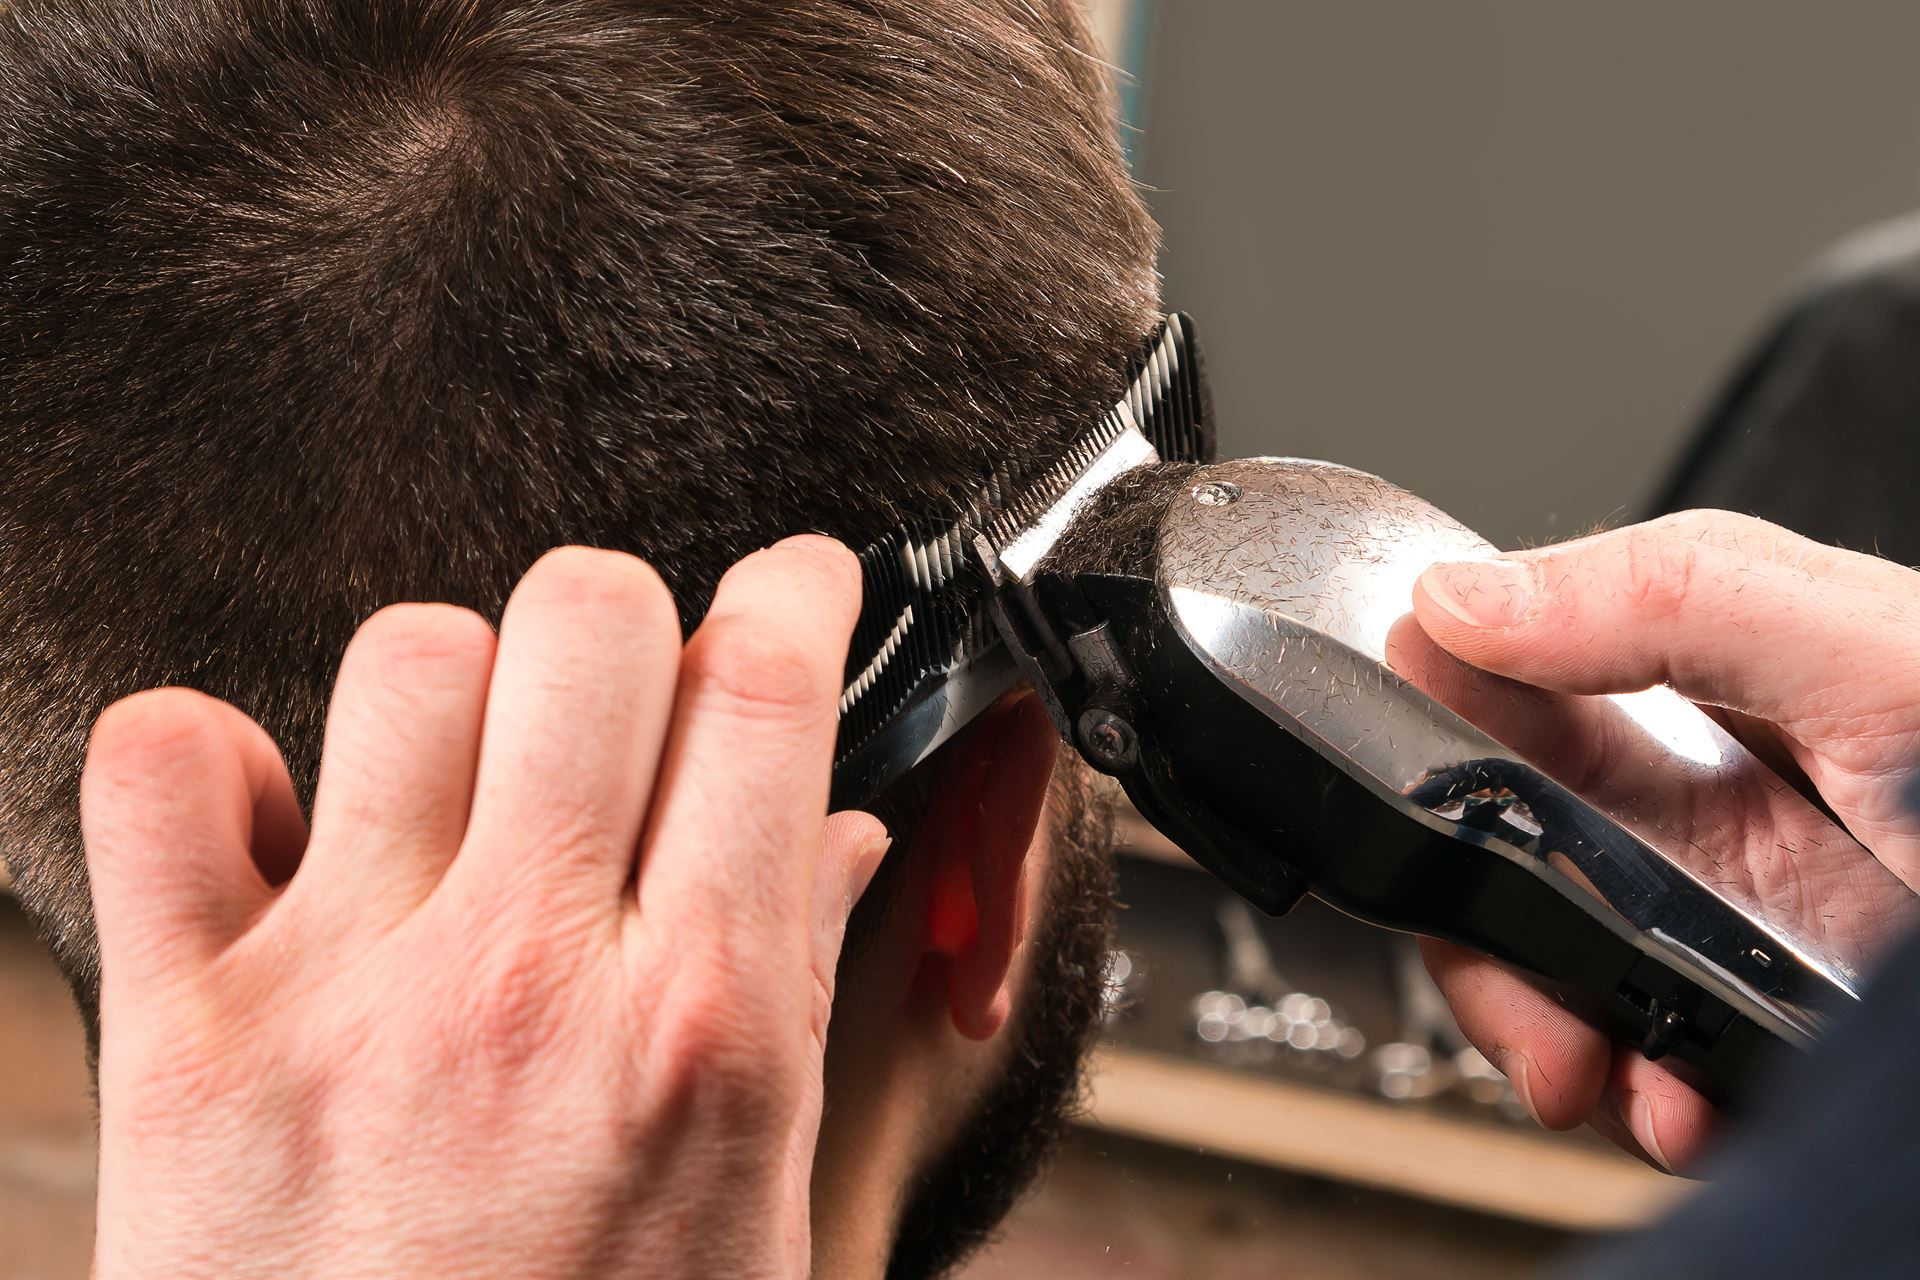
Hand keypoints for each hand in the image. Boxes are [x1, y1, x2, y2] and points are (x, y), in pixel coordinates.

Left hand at [82, 538, 885, 1278]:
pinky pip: (167, 766)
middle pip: (592, 622)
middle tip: (631, 704)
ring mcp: (342, 994)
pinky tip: (291, 832)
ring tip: (467, 791)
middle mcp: (527, 982)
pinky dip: (220, 760)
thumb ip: (807, 996)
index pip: (771, 694)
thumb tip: (833, 841)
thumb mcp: (764, 1216)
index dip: (799, 596)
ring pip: (407, 660)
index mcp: (703, 1027)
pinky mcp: (184, 1035)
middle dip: (632, 628)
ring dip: (457, 693)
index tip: (796, 593)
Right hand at [1409, 510, 1919, 1172]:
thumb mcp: (1885, 656)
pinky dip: (1629, 1091)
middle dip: (1484, 914)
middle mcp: (1724, 810)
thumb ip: (1672, 596)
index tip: (1428, 783)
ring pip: (1556, 962)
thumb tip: (1464, 598)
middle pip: (1511, 842)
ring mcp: (1743, 926)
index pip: (1522, 684)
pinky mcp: (1769, 1030)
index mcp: (1731, 688)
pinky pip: (1640, 1061)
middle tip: (1515, 974)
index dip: (1447, 729)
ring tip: (1598, 1063)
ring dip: (1542, 1017)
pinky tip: (1674, 1097)